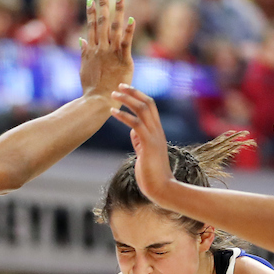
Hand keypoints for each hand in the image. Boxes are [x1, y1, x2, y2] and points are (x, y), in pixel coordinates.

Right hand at [79, 0, 134, 99]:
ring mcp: (111, 53)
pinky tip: (132, 19)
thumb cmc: (91, 89)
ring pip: (114, 28)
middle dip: (102, 5)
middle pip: (101, 22)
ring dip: (117, 11)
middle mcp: (101, 49)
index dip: (91, 12)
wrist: (98, 101)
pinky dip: (129, 31)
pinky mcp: (123, 60)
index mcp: (92, 50)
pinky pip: (126, 43)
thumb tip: (81, 39)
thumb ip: (84, 52)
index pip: (91, 27)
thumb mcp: (84, 68)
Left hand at [108, 85, 174, 202]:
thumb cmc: (152, 174)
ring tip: (113, 94)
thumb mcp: (145, 152)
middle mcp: (158, 131)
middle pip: (148, 103)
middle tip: (119, 85)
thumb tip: (133, 131)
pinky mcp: (148, 144)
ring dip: (127, 99)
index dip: (138, 96)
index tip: (126, 89)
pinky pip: (135, 124)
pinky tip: (112, 112)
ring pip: (142, 109)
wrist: (161, 188)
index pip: (151, 107)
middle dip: (133, 92)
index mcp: (157, 132)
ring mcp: (154, 136)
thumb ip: (140, 140)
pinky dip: (123, 115)